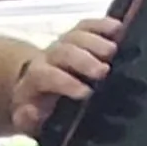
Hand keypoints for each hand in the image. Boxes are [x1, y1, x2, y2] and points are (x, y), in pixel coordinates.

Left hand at [10, 13, 124, 138]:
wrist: (35, 88)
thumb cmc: (38, 109)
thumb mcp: (28, 121)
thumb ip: (27, 119)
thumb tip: (32, 111)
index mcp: (37, 78)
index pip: (48, 75)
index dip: (66, 82)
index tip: (86, 92)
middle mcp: (50, 56)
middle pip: (65, 51)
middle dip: (84, 60)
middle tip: (103, 71)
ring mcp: (65, 43)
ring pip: (77, 35)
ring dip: (96, 41)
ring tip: (113, 50)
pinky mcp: (78, 36)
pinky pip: (88, 26)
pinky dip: (103, 24)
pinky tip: (119, 27)